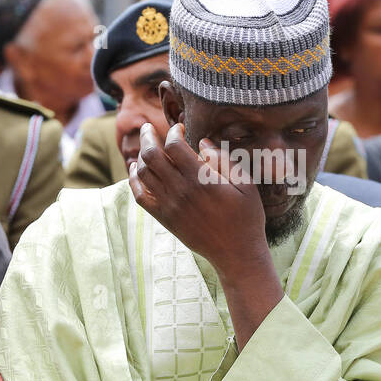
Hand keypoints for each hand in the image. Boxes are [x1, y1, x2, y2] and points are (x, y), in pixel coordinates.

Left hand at [128, 121, 267, 273]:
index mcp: (201, 179)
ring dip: (140, 156)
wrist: (236, 254)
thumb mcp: (245, 184)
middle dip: (148, 136)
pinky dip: (134, 180)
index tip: (179, 128)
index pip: (174, 145)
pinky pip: (140, 196)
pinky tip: (136, 170)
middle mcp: (180, 190)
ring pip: (143, 173)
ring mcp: (169, 205)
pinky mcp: (164, 218)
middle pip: (152, 155)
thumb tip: (203, 142)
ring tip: (145, 147)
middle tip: (149, 127)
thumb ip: (224, 160)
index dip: (173, 132)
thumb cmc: (246, 217)